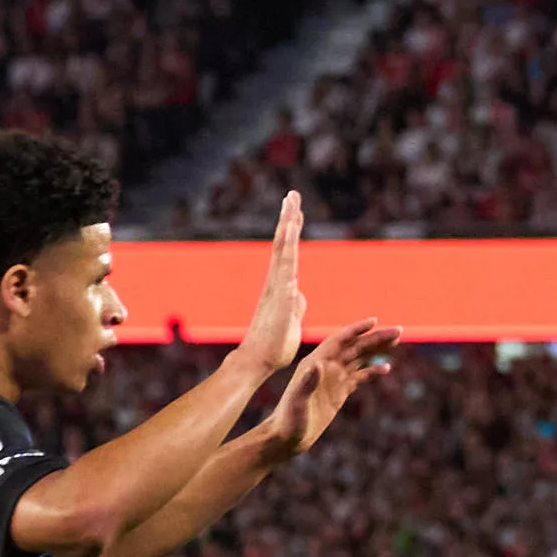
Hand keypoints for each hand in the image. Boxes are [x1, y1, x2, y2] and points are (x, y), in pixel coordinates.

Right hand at [237, 192, 310, 374]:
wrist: (257, 361)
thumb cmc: (274, 342)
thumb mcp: (292, 318)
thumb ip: (295, 303)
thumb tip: (298, 291)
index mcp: (281, 285)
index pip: (287, 251)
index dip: (291, 229)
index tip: (295, 207)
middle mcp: (276, 284)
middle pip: (283, 246)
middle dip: (288, 219)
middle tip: (292, 195)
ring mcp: (276, 294)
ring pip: (283, 258)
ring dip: (287, 235)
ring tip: (291, 211)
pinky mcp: (280, 309)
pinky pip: (285, 286)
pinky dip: (287, 269)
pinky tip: (291, 250)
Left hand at [255, 317, 398, 462]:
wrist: (287, 438)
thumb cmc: (288, 421)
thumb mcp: (297, 402)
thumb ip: (307, 383)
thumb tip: (319, 364)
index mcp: (315, 363)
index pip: (340, 340)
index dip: (357, 330)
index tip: (375, 321)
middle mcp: (325, 366)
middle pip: (355, 346)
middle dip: (376, 337)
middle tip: (398, 331)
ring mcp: (333, 378)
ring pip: (359, 358)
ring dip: (376, 348)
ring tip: (396, 341)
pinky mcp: (339, 392)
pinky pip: (359, 376)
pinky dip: (372, 371)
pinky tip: (386, 368)